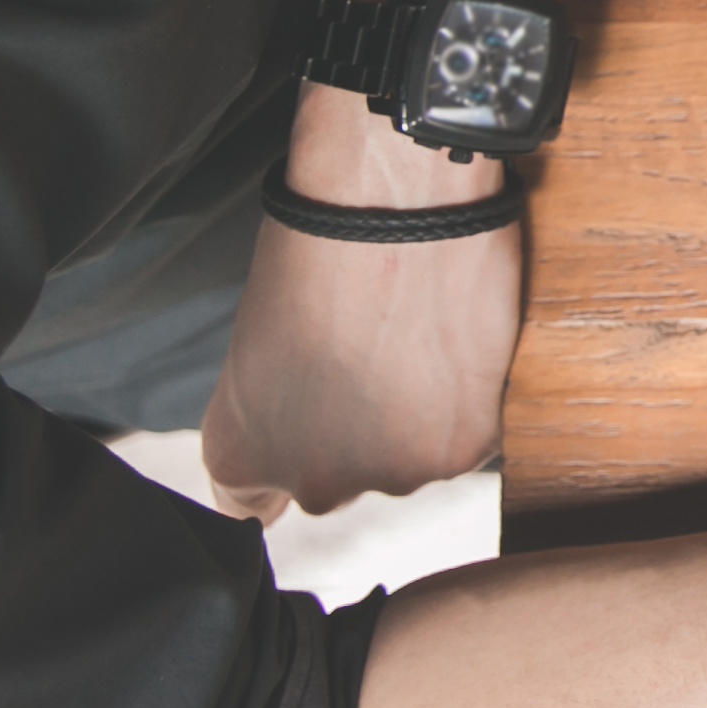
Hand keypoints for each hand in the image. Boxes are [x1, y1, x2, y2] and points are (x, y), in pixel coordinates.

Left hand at [200, 82, 525, 521]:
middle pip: (346, 480)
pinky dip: (468, 402)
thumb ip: (277, 416)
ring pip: (414, 459)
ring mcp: (391, 473)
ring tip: (416, 340)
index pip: (256, 506)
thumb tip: (308, 438)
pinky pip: (466, 438)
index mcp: (238, 459)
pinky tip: (451, 345)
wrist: (394, 202)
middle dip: (363, 433)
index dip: (289, 455)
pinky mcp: (462, 448)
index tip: (312, 417)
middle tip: (376, 355)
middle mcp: (313, 485)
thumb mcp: (261, 344)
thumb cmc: (317, 248)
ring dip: (421, 419)